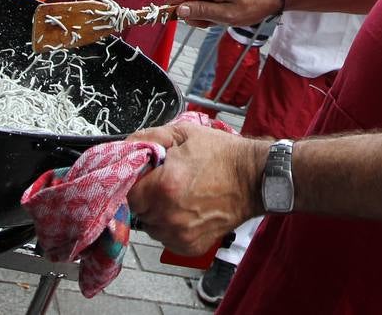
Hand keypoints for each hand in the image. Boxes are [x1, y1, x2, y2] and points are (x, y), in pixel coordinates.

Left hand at [127, 121, 265, 255]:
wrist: (254, 178)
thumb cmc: (223, 155)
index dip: (136, 182)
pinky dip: (173, 227)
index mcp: (164, 186)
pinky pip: (167, 239)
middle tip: (166, 183)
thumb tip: (127, 145)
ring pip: (152, 226)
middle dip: (147, 196)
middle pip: (138, 211)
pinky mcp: (190, 247)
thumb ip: (150, 137)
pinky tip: (188, 211)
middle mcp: (169, 215)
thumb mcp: (185, 134)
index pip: (127, 193)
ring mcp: (180, 234)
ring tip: (180, 197)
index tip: (147, 176)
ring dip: (158, 213)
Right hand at [165, 0, 278, 26]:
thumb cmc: (255, 4)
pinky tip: (220, 12)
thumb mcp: (227, 15)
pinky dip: (208, 6)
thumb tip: (179, 10)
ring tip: (219, 18)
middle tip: (208, 24)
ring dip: (202, 11)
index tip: (164, 18)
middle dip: (192, 12)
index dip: (171, 6)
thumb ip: (202, 12)